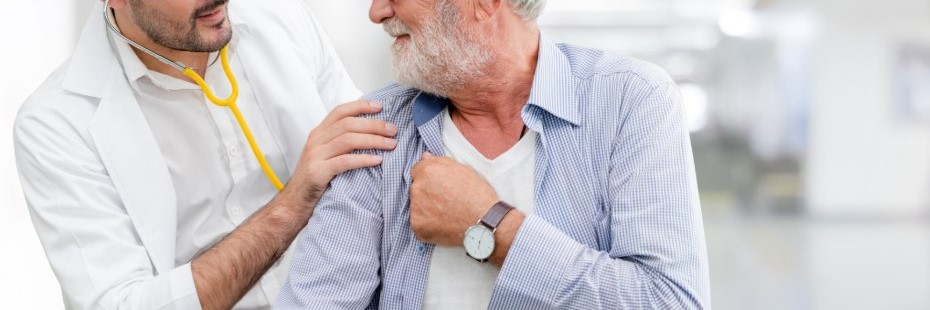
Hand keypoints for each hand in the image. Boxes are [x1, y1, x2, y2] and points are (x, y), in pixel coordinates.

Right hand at [278, 100, 397, 212]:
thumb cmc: (315, 180)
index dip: (361, 106)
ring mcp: (315, 156)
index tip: (381, 106)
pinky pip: (344, 161)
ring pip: (348, 140)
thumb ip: (341, 143)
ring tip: (391, 144)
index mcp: (318, 133)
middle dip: (374, 125)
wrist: (293, 203)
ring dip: (373, 140)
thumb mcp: (326, 156)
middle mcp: (315, 140)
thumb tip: (371, 134)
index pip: (340, 111)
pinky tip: (378, 160)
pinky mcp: (317, 172)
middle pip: (348, 124)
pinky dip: (363, 159)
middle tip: (394, 130)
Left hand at [409, 153, 498, 245]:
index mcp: (428, 171)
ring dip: (426, 208)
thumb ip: (440, 161)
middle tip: (445, 200)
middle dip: (427, 193)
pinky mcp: (417, 226)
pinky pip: (418, 222)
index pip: (417, 171)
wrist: (483, 221)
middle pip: (416, 188)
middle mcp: (418, 188)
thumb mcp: (462, 170)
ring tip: (446, 213)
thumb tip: (424, 157)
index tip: (439, 186)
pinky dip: (427, 224)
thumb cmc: (476, 195)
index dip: (430, 178)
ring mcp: (415, 208)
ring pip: (416, 206)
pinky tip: (442, 223)